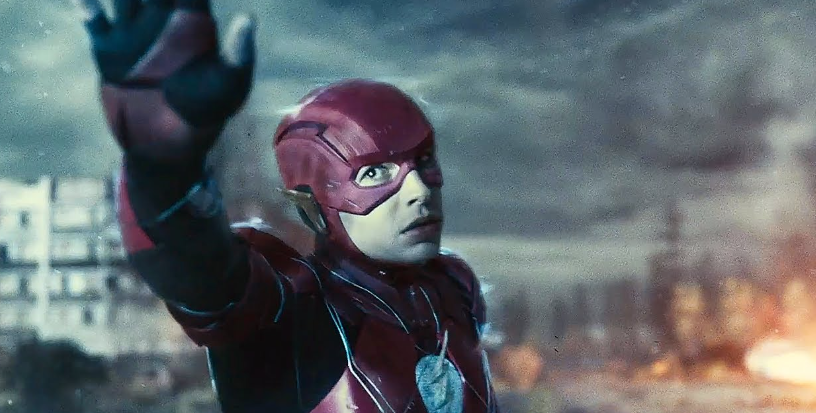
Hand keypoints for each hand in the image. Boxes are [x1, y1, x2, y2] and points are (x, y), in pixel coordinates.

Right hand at [73, 0, 255, 161]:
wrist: (168, 145)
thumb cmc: (207, 114)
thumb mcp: (228, 87)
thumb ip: (238, 55)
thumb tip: (248, 20)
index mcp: (194, 25)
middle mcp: (162, 23)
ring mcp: (134, 35)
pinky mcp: (108, 51)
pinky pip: (95, 22)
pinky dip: (88, 7)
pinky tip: (86, 1)